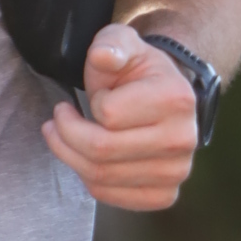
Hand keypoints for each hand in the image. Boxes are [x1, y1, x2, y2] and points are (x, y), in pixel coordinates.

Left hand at [42, 23, 201, 209]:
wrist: (164, 98)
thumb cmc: (137, 72)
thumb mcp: (122, 44)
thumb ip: (110, 44)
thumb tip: (103, 56)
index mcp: (175, 99)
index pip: (107, 114)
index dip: (90, 103)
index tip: (94, 96)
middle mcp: (183, 140)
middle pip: (100, 150)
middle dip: (65, 134)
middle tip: (57, 119)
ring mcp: (176, 172)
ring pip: (99, 177)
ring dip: (70, 156)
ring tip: (64, 136)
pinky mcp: (164, 195)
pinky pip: (109, 196)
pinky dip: (88, 179)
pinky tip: (87, 159)